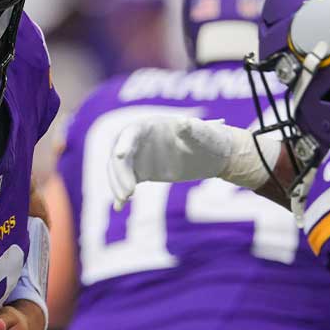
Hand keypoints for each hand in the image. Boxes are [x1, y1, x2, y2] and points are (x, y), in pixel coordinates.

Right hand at [107, 117, 235, 209]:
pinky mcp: (141, 172)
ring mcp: (139, 156)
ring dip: (118, 184)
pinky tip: (119, 207)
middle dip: (120, 172)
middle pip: (120, 154)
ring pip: (118, 169)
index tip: (119, 155)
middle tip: (128, 192)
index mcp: (151, 126)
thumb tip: (184, 123)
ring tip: (124, 200)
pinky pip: (126, 181)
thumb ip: (191, 130)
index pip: (131, 133)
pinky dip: (121, 194)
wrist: (212, 155)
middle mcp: (139, 140)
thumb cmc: (208, 140)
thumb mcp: (202, 135)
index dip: (124, 143)